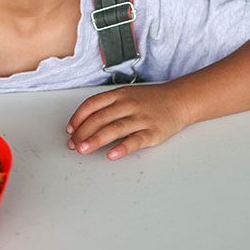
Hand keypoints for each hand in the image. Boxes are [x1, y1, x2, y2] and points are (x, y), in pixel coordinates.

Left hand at [66, 84, 188, 159]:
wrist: (179, 100)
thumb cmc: (149, 101)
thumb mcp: (126, 96)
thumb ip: (107, 107)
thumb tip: (83, 124)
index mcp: (119, 95)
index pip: (92, 104)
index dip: (78, 118)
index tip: (69, 130)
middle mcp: (128, 104)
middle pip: (100, 118)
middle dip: (83, 132)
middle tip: (72, 145)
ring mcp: (141, 118)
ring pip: (114, 129)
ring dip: (95, 140)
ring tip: (83, 150)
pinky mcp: (153, 132)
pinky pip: (135, 141)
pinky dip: (122, 148)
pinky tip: (111, 155)